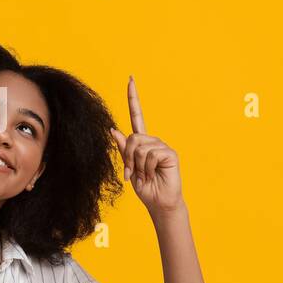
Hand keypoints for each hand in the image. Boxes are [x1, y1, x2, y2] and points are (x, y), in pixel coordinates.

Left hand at [110, 76, 183, 215]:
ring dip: (137, 165)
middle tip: (134, 172)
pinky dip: (147, 167)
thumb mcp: (128, 167)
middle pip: (132, 137)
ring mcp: (163, 146)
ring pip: (139, 147)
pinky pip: (150, 154)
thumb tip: (112, 129)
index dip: (133, 98)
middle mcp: (153, 141)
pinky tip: (154, 174)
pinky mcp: (170, 153)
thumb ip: (123, 149)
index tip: (131, 79)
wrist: (158, 202)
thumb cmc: (145, 187)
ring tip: (146, 174)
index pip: (137, 115)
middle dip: (128, 157)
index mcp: (142, 142)